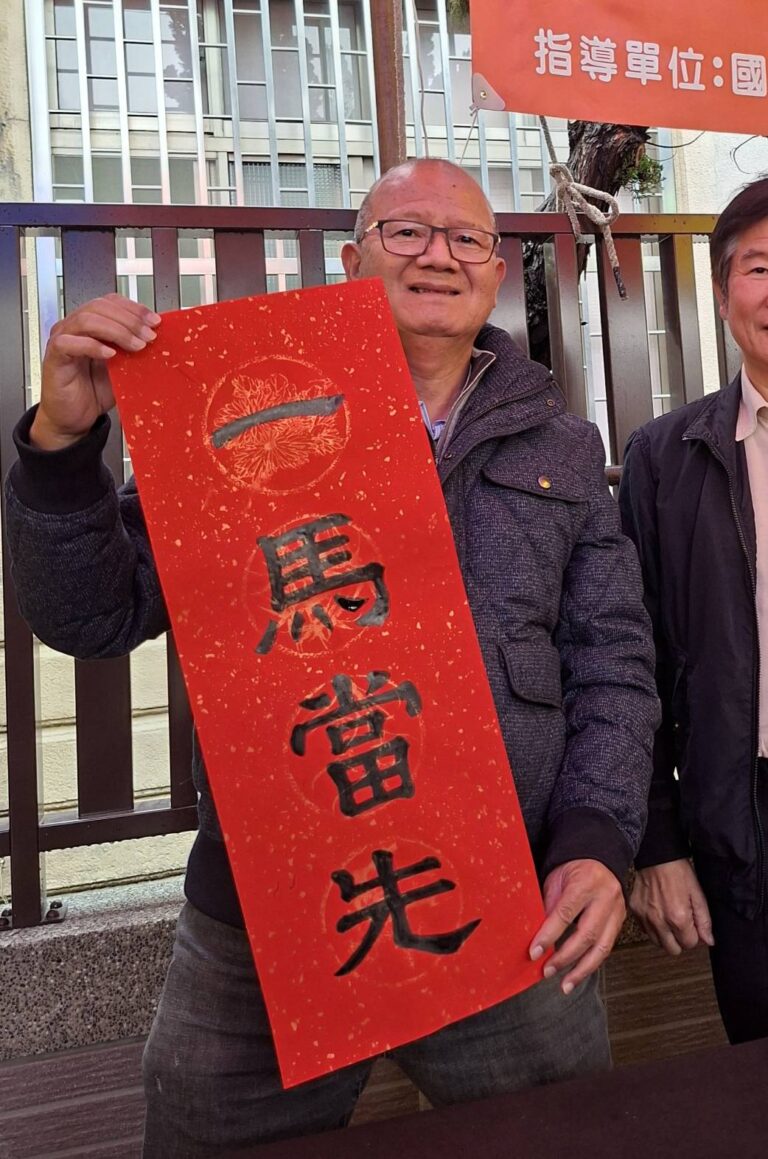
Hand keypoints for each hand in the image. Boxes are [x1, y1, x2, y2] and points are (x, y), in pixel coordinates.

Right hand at [31, 293, 160, 450]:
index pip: (110, 302)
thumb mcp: (124, 368)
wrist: (75, 420)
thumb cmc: (94, 392)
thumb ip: (134, 351)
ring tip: (136, 346)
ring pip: (87, 320)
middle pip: (100, 306)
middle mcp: (74, 327)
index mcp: (90, 325)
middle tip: (149, 336)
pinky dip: (92, 346)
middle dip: (130, 320)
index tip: (154, 320)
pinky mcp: (54, 357)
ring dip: (117, 331)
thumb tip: (158, 340)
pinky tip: (110, 354)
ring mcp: (62, 339)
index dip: (133, 308)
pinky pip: (69, 343)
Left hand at [529, 859, 624, 993]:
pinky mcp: (620, 921)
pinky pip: (606, 947)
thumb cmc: (572, 868)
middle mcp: (605, 897)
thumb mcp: (555, 880)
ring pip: (602, 947)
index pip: (565, 913)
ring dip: (581, 969)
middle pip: (586, 934)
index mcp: (585, 882)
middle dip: (565, 957)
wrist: (598, 857)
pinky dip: (591, 963)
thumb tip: (535, 936)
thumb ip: (549, 906)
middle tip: (547, 970)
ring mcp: (617, 911)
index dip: (548, 935)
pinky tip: (577, 974)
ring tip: (565, 984)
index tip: (534, 952)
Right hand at [629, 859, 713, 955]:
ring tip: (669, 918)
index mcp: (678, 918)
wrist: (656, 856)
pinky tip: (658, 913)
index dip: (694, 936)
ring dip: (666, 936)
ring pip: (658, 943)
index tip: (693, 925)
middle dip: (680, 940)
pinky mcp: (635, 912)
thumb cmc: (678, 871)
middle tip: (682, 924)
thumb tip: (709, 940)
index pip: (689, 944)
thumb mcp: (698, 894)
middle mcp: (659, 921)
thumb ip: (704, 921)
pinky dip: (653, 927)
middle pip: (672, 949)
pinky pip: (645, 930)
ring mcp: (645, 918)